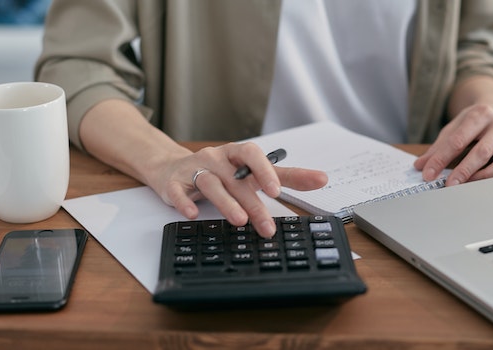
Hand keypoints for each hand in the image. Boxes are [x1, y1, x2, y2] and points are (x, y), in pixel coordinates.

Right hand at [151, 142, 327, 237]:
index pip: (253, 155)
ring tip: (239, 221)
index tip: (278, 191)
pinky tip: (192, 215)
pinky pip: (178, 192)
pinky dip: (184, 202)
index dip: (265, 171)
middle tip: (266, 227)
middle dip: (253, 203)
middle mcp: (216, 159)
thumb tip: (321, 178)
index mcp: (236, 154)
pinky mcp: (173, 183)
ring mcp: (194, 170)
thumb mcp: (252, 172)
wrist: (171, 167)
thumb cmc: (220, 171)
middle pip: (236, 179)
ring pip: (210, 183)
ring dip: (225, 202)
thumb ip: (286, 176)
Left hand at [414, 102, 492, 185]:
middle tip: (447, 185)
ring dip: (480, 176)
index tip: (428, 174)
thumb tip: (420, 165)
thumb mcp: (455, 127)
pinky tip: (478, 181)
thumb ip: (438, 147)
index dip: (440, 159)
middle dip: (461, 171)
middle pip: (479, 151)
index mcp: (478, 114)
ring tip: (463, 186)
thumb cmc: (475, 121)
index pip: (457, 140)